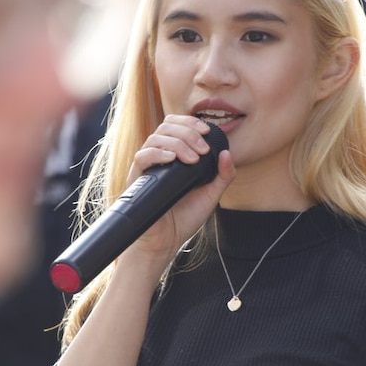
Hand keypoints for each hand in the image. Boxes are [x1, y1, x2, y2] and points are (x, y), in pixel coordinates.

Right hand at [123, 115, 234, 269]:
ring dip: (177, 143)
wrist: (165, 242)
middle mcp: (159, 158)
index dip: (190, 122)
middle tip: (203, 148)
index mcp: (175, 156)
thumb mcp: (210, 196)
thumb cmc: (184, 219)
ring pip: (155, 138)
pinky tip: (172, 159)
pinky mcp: (137, 179)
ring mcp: (147, 167)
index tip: (206, 131)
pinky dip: (157, 153)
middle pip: (166, 127)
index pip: (176, 126)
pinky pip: (142, 157)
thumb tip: (228, 154)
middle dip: (187, 131)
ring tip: (193, 158)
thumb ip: (222, 176)